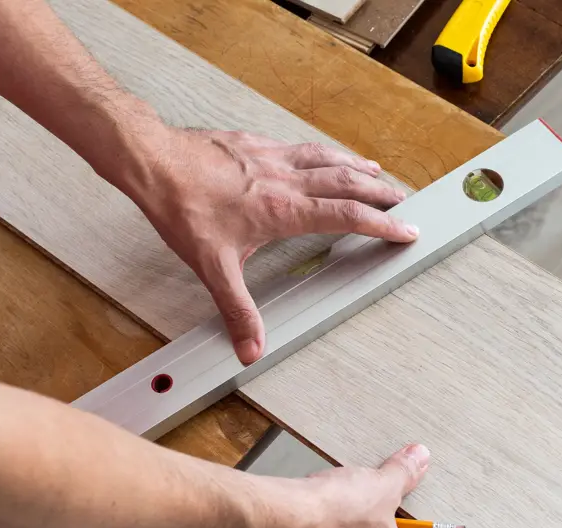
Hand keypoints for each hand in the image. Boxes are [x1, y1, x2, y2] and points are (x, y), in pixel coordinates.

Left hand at [132, 128, 417, 363]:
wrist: (155, 162)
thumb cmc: (183, 207)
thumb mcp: (212, 267)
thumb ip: (237, 309)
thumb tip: (251, 347)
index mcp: (284, 210)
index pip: (347, 216)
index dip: (382, 224)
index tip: (406, 230)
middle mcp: (286, 180)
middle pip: (348, 182)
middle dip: (382, 192)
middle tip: (405, 200)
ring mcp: (274, 158)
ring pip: (329, 158)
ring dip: (358, 167)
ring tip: (378, 173)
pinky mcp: (258, 144)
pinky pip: (303, 146)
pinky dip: (325, 152)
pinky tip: (325, 154)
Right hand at [256, 444, 434, 527]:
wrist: (281, 520)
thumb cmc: (333, 513)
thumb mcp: (382, 484)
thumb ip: (405, 474)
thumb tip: (418, 461)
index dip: (419, 516)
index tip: (413, 497)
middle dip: (383, 514)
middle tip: (378, 488)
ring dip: (354, 518)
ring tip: (347, 492)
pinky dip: (327, 524)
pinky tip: (322, 504)